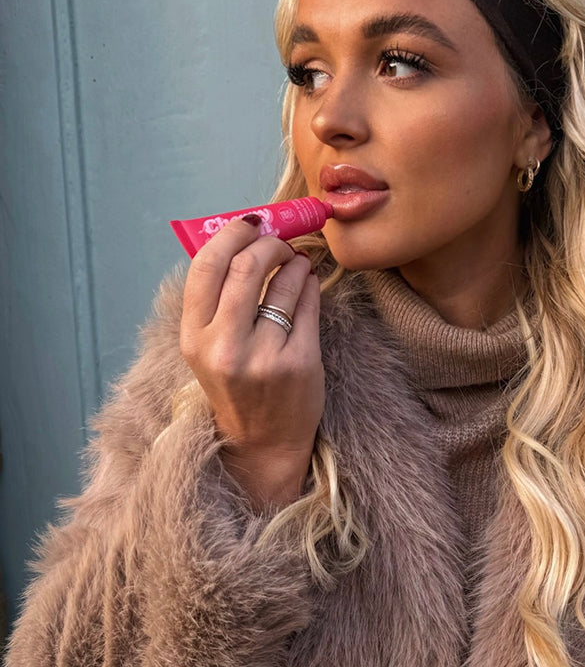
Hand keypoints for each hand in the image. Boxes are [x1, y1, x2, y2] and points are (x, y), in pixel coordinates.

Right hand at [179, 215, 323, 507]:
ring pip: (283, 282)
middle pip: (246, 266)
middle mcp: (225, 347)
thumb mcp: (209, 348)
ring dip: (294, 261)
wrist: (262, 442)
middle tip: (279, 240)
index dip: (230, 234)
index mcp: (194, 339)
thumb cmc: (237, 387)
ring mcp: (264, 356)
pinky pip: (307, 305)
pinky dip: (309, 283)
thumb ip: (217, 301)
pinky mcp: (300, 363)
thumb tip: (241, 238)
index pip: (205, 266)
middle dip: (268, 242)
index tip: (248, 224)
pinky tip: (307, 282)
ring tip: (297, 261)